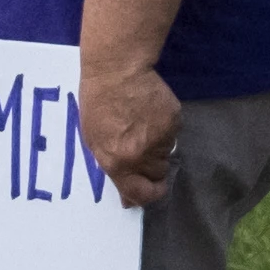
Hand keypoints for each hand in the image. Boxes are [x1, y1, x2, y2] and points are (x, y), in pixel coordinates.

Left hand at [84, 52, 183, 206]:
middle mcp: (141, 154)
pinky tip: (151, 112)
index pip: (142, 193)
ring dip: (158, 145)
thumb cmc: (97, 105)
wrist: (116, 71)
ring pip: (167, 153)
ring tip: (143, 123)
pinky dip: (165, 127)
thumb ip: (112, 169)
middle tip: (141, 146)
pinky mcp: (174, 120)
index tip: (151, 190)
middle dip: (152, 167)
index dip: (149, 195)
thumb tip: (129, 198)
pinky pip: (173, 133)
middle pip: (158, 174)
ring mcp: (161, 137)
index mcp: (118, 162)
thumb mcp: (94, 142)